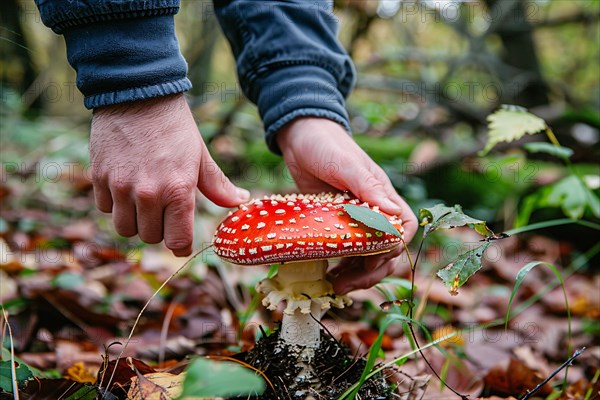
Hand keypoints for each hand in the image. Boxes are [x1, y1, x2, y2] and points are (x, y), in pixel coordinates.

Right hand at [90, 94, 248, 255]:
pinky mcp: (99, 177)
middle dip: (159, 230)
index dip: (181, 245)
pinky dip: (115, 204)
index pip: (177, 241)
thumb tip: (240, 201)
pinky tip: (125, 187)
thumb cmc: (175, 127)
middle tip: (164, 213)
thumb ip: (218, 185)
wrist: (139, 94)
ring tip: (144, 203)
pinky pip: (105, 208)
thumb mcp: (200, 156)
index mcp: (178, 190)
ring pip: (125, 228)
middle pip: (150, 238)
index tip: (182, 243)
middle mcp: (148, 194)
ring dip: (135, 221)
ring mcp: (120, 187)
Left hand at [276, 117, 417, 293]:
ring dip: (356, 274)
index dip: (393, 249)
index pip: (403, 228)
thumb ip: (367, 186)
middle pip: (386, 250)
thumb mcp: (346, 164)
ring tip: (335, 286)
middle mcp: (372, 211)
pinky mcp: (334, 225)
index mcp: (382, 195)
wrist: (299, 136)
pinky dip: (340, 266)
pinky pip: (344, 252)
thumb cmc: (326, 144)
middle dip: (371, 271)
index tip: (373, 260)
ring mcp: (353, 220)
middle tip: (345, 284)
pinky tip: (327, 274)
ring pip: (366, 256)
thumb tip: (392, 212)